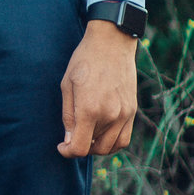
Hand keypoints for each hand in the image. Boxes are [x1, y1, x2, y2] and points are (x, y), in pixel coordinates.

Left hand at [58, 21, 137, 157]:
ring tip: (86, 136)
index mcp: (90, 109)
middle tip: (71, 138)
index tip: (61, 147)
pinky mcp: (132, 110)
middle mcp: (110, 115)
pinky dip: (113, 143)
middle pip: (95, 149)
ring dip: (97, 147)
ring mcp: (124, 114)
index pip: (79, 147)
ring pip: (111, 147)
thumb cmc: (84, 61)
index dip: (67, 152)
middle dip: (81, 148)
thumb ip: (68, 115)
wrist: (112, 43)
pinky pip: (124, 138)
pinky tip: (102, 134)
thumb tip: (68, 139)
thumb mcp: (67, 85)